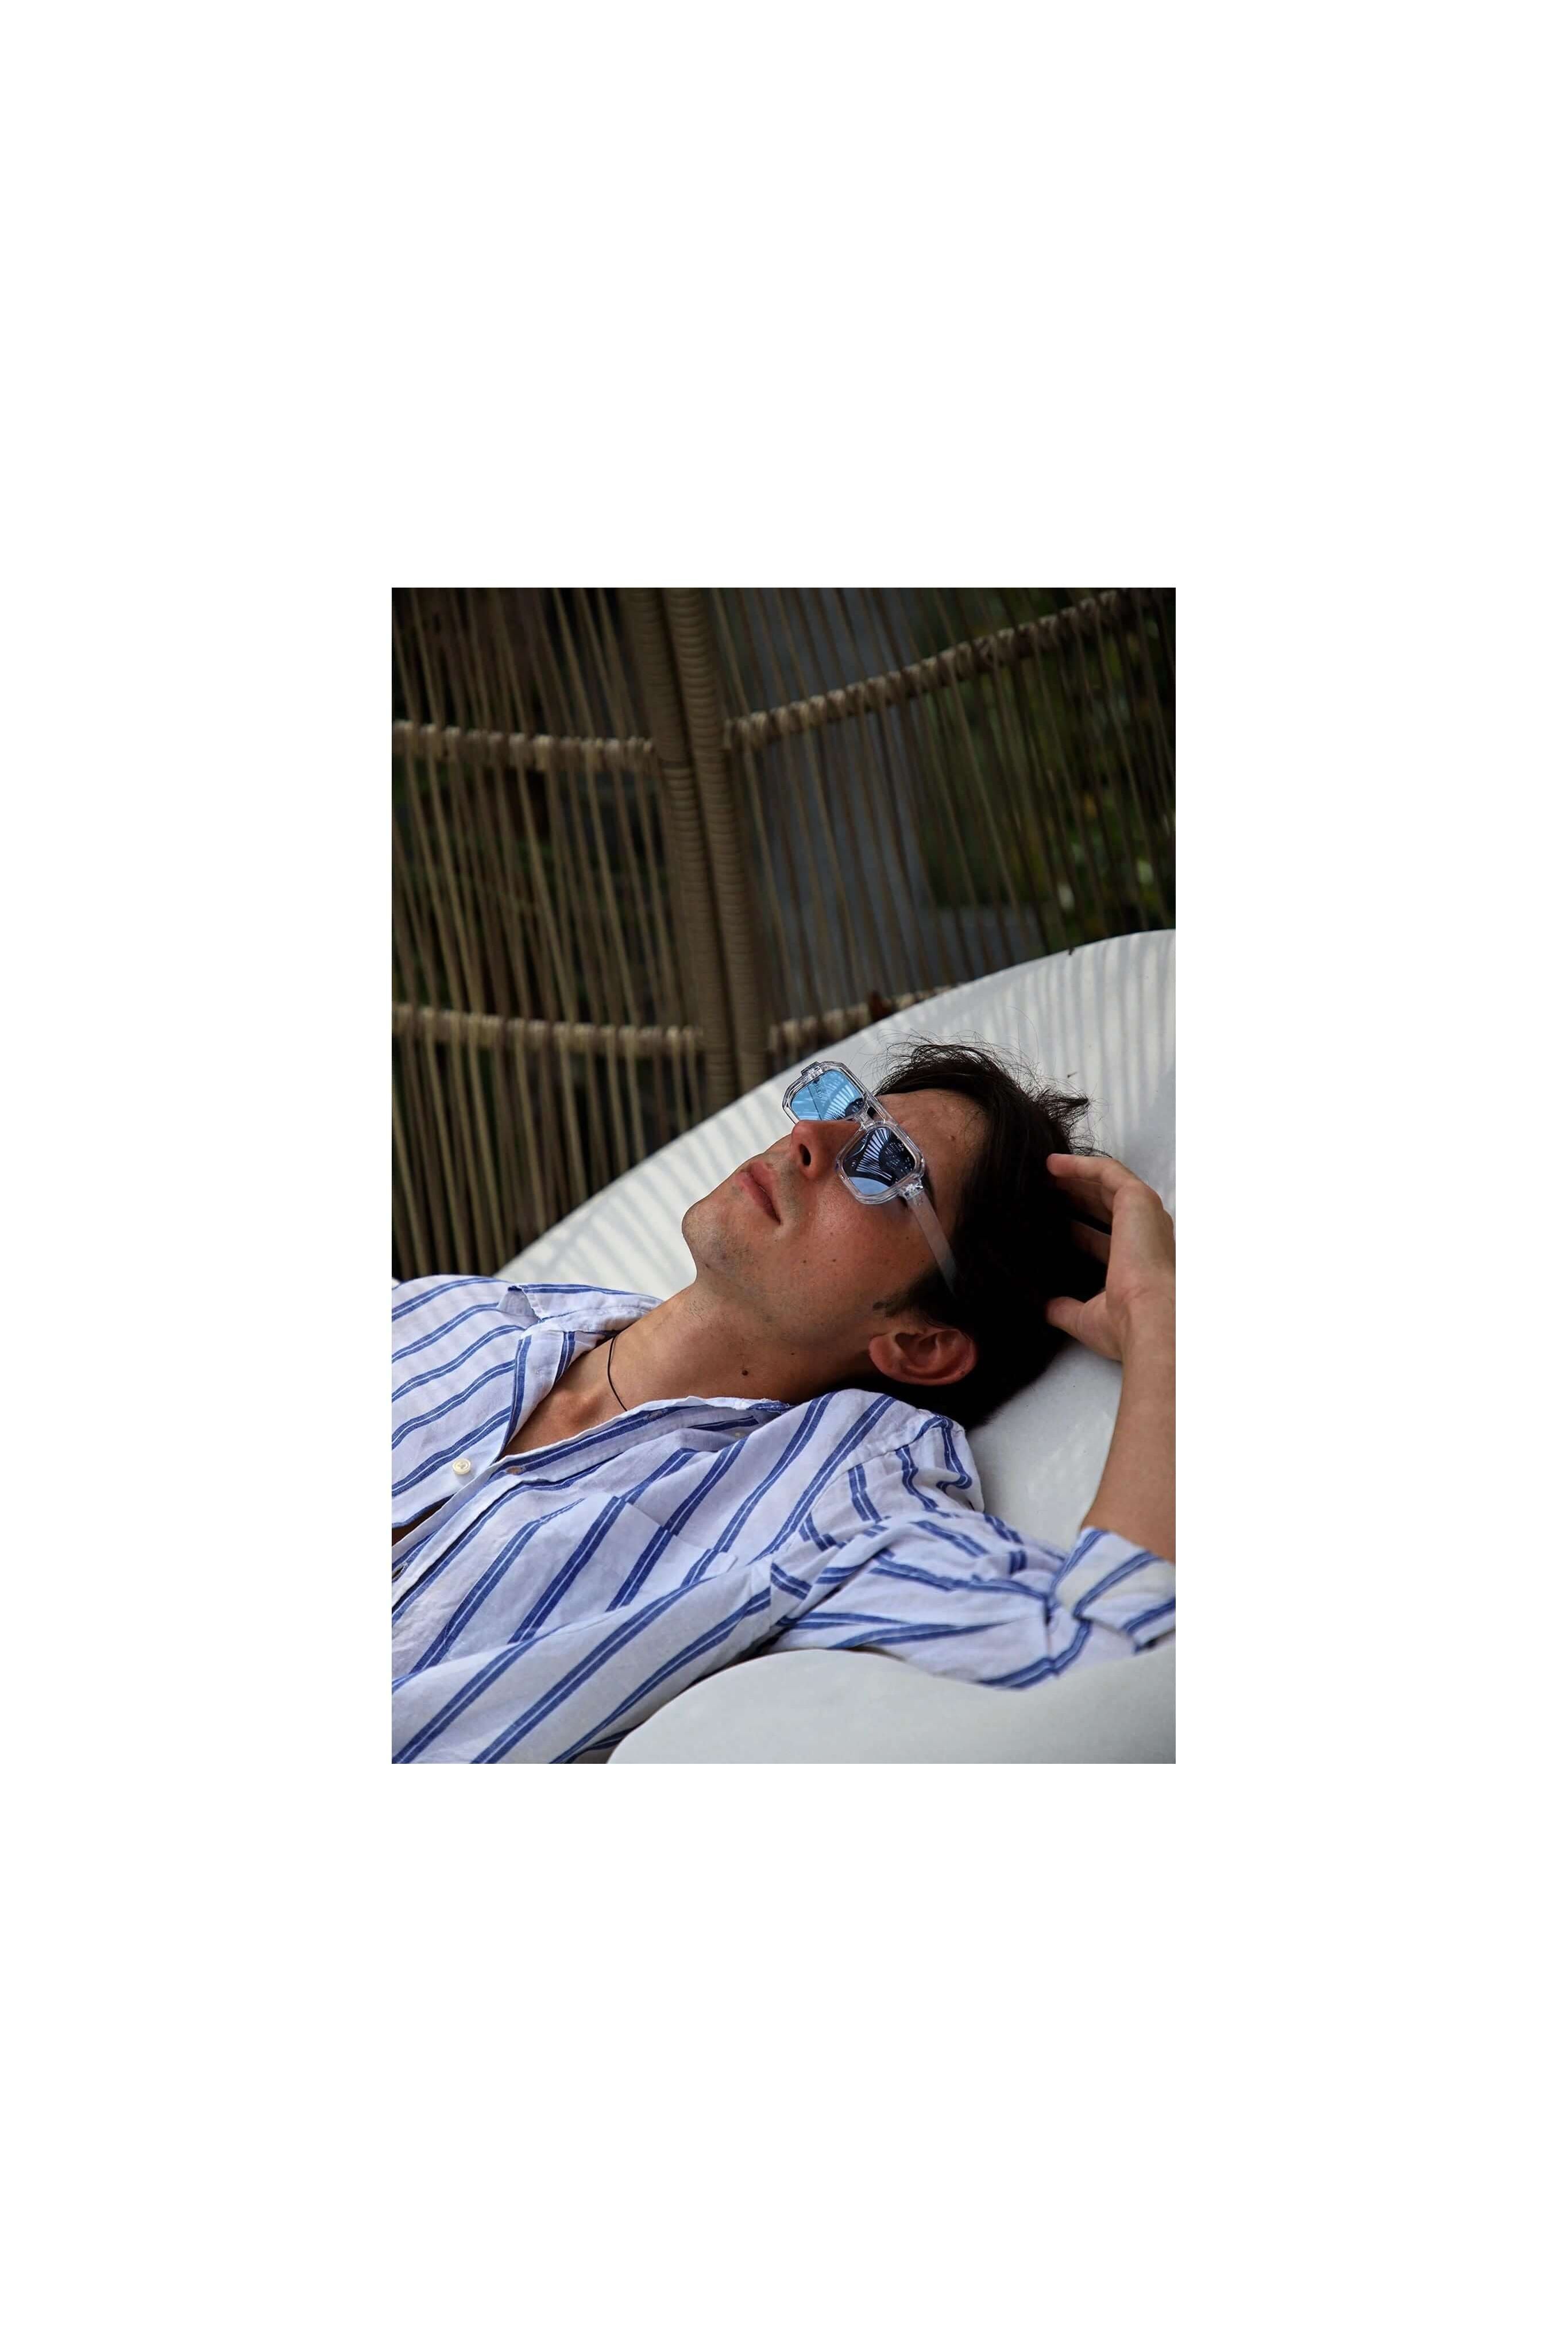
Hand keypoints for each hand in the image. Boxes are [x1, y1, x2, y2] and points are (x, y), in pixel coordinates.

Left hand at [1044, 1152, 1174, 1363]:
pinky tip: (1053, 1164)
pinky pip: (1108, 1172)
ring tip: (1045, 1173)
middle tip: (1044, 1192)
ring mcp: (1145, 1215)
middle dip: (1075, 1197)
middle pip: (1105, 1207)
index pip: (1103, 1238)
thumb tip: (1046, 1309)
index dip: (1077, 1229)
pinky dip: (1081, 1165)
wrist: (1148, 1317)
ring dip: (1076, 1177)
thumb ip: (1066, 1309)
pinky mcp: (1138, 1199)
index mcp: (1138, 1262)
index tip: (1050, 1222)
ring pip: (1107, 1185)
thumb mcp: (1087, 1317)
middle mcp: (1146, 1235)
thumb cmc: (1126, 1323)